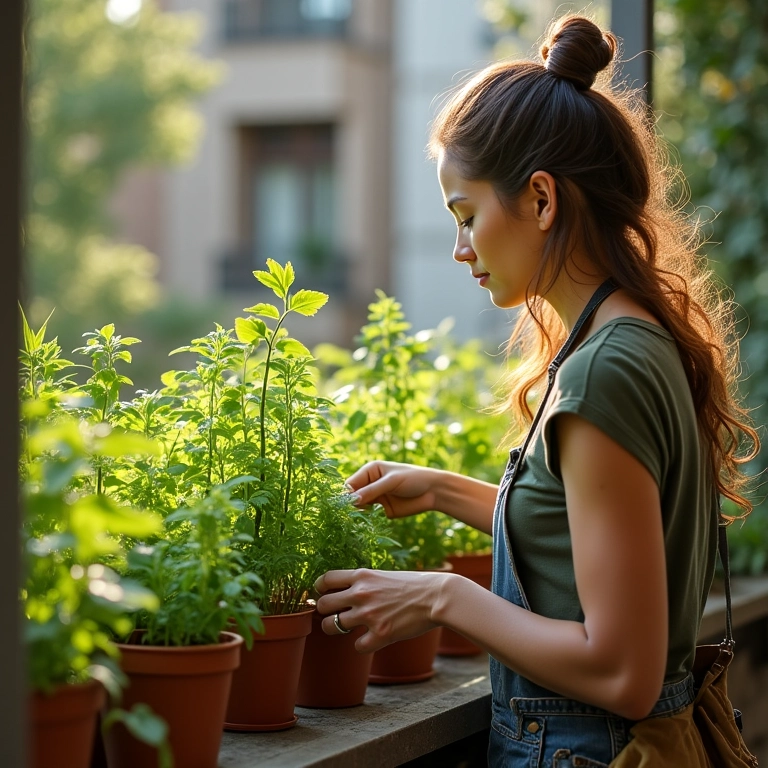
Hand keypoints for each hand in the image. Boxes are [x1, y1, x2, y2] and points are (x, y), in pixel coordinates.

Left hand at [315, 568, 448, 652]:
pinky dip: (363, 644)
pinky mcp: (380, 634)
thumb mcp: (384, 575)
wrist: (436, 597)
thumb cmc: (413, 585)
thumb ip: (365, 582)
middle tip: (332, 614)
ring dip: (336, 628)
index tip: (322, 593)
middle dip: (323, 611)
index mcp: (363, 575)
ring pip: (332, 626)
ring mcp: (369, 615)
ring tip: (346, 627)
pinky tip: (371, 639)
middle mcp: (361, 594)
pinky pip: (357, 645)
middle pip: (323, 604)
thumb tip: (346, 591)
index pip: (326, 579)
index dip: (319, 588)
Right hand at [345, 461, 439, 518]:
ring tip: (357, 520)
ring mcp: (376, 498)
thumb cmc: (413, 478)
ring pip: (359, 508)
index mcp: (370, 471)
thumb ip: (372, 490)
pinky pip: (369, 516)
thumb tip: (353, 500)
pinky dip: (366, 520)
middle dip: (350, 506)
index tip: (344, 505)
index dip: (346, 494)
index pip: (351, 483)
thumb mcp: (391, 481)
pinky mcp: (382, 511)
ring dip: (357, 514)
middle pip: (353, 496)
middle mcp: (370, 484)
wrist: (433, 491)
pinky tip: (366, 524)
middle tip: (348, 515)